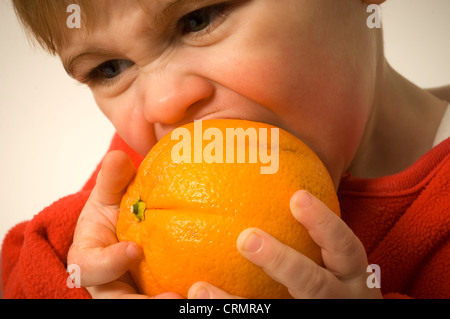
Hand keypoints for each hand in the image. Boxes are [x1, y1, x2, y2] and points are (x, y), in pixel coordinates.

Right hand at [67, 151, 181, 298]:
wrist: (122, 228)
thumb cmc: (113, 212)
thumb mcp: (111, 195)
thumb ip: (113, 180)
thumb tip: (117, 157)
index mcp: (89, 258)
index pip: (88, 268)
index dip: (106, 264)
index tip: (134, 250)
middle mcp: (105, 282)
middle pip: (115, 301)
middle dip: (139, 304)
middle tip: (170, 297)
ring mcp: (127, 292)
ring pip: (139, 304)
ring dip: (163, 305)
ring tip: (189, 300)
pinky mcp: (149, 293)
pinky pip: (164, 298)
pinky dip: (183, 297)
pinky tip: (207, 293)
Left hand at [188, 190, 382, 298]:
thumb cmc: (331, 279)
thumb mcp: (333, 262)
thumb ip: (314, 234)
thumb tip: (278, 184)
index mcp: (350, 276)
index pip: (345, 248)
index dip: (324, 223)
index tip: (297, 197)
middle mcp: (337, 299)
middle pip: (313, 285)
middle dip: (281, 261)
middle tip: (246, 238)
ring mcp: (312, 318)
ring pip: (279, 313)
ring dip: (235, 302)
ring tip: (199, 288)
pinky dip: (222, 312)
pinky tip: (190, 298)